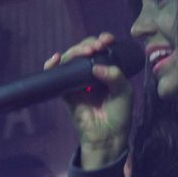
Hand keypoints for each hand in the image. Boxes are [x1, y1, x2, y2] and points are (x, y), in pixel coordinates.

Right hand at [43, 32, 134, 168]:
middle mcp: (89, 73)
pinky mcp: (65, 91)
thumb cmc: (118, 115)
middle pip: (83, 51)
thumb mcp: (124, 92)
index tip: (107, 40)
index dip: (102, 41)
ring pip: (70, 59)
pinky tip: (56, 59)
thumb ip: (114, 75)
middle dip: (89, 44)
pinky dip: (53, 65)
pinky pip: (56, 75)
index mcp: (105, 71)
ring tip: (86, 52)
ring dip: (75, 51)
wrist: (107, 136)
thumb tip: (95, 66)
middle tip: (97, 47)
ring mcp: (76, 81)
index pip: (100, 50)